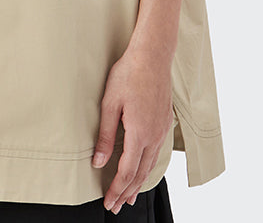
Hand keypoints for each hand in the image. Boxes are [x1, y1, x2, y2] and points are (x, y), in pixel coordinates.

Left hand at [92, 48, 172, 214]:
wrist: (153, 55)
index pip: (126, 172)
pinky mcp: (165, 121)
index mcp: (139, 134)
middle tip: (117, 206)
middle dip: (127, 192)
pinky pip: (157, 152)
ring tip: (130, 195)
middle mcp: (154, 136)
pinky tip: (144, 168)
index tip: (108, 202)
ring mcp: (162, 129)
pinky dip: (148, 167)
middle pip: (140, 174)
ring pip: (150, 165)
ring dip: (139, 182)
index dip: (116, 190)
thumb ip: (105, 135)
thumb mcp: (110, 104)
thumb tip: (97, 161)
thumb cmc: (128, 74)